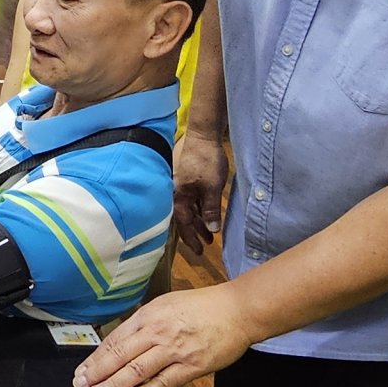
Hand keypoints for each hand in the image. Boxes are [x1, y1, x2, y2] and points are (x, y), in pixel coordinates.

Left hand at [73, 284, 254, 386]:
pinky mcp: (192, 366)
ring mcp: (175, 350)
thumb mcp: (166, 305)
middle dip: (98, 373)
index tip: (82, 370)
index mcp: (150, 315)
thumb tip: (122, 342)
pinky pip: (163, 382)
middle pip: (120, 355)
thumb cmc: (203, 307)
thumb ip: (144, 324)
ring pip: (137, 370)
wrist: (237, 310)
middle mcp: (159, 331)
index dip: (96, 357)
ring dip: (115, 385)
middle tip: (82, 385)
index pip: (115, 339)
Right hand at [171, 131, 228, 255]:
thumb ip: (210, 210)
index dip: (191, 239)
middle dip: (195, 232)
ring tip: (210, 231)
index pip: (183, 224)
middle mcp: (175, 193)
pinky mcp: (186, 178)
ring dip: (198, 220)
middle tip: (206, 245)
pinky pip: (190, 199)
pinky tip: (206, 213)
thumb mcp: (211, 188)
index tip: (199, 252)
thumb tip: (212, 230)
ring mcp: (180, 185)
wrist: (203, 135)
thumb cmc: (206, 161)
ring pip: (188, 208)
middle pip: (184, 218)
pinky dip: (198, 208)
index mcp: (177, 197)